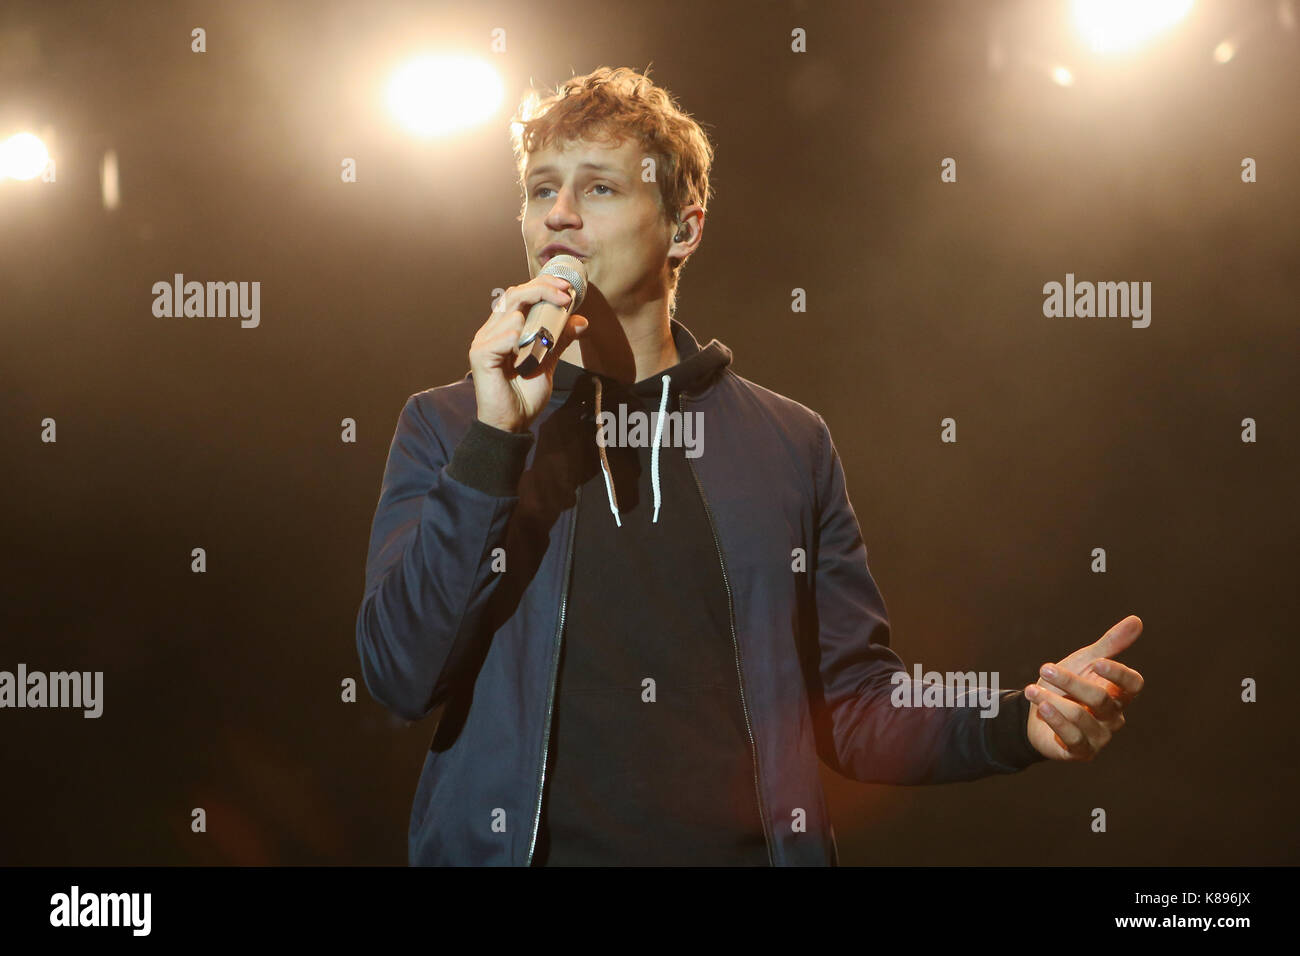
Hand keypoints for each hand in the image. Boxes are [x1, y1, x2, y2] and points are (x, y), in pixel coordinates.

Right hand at [469, 274, 587, 432]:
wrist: (513, 423)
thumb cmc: (525, 395)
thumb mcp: (548, 362)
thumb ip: (559, 340)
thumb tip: (581, 321)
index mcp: (505, 328)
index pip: (521, 294)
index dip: (543, 286)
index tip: (568, 290)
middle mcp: (491, 330)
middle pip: (514, 294)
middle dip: (543, 290)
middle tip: (566, 296)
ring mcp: (483, 342)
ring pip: (511, 313)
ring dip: (534, 326)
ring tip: (541, 349)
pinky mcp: (480, 356)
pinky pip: (504, 337)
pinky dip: (519, 341)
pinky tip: (523, 357)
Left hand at [1023, 615, 1144, 760]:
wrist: (1036, 710)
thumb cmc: (1066, 684)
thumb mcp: (1084, 661)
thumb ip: (1110, 645)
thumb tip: (1137, 620)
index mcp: (1119, 693)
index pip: (1133, 685)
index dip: (1119, 674)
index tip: (1097, 662)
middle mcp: (1114, 716)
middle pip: (1101, 699)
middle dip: (1070, 682)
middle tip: (1044, 668)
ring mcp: (1100, 736)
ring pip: (1082, 717)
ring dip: (1052, 700)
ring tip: (1031, 689)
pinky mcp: (1081, 751)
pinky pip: (1073, 738)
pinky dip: (1055, 720)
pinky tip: (1041, 708)